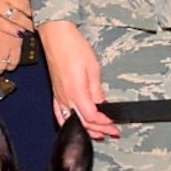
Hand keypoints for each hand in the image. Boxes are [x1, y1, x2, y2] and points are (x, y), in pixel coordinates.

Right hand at [38, 21, 118, 139]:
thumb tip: (102, 105)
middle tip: (112, 133)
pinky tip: (75, 125)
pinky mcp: (56, 93)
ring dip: (85, 129)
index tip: (114, 126)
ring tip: (98, 134)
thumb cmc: (73, 47)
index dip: (104, 124)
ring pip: (71, 121)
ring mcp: (59, 96)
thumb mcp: (93, 68)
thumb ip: (97, 91)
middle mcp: (65, 98)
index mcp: (76, 92)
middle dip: (98, 130)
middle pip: (82, 123)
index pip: (92, 117)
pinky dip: (69, 123)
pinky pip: (60, 114)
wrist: (56, 36)